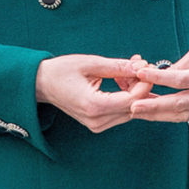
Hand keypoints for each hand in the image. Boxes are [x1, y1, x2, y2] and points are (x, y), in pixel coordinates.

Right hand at [35, 53, 152, 132]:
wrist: (42, 84)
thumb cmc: (62, 71)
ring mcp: (97, 125)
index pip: (133, 99)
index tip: (146, 65)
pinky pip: (121, 111)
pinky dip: (127, 95)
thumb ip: (118, 66)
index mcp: (94, 106)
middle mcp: (97, 120)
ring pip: (130, 110)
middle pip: (134, 106)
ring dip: (134, 89)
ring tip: (128, 68)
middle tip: (139, 63)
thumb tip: (142, 66)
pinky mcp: (98, 123)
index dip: (144, 83)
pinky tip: (122, 79)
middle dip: (141, 84)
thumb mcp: (91, 63)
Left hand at [129, 44, 188, 122]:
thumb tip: (159, 75)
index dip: (161, 77)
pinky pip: (187, 116)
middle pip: (181, 102)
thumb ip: (182, 65)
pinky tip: (152, 112)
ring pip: (182, 113)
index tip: (141, 73)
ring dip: (157, 113)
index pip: (184, 79)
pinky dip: (169, 114)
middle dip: (155, 105)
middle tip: (133, 106)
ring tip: (136, 110)